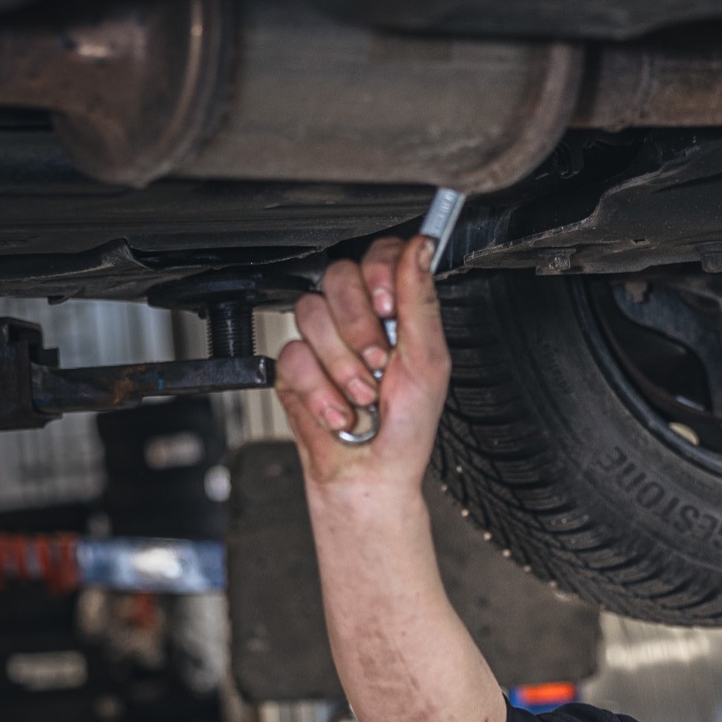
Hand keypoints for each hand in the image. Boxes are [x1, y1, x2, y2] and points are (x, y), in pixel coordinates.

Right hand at [276, 234, 449, 490]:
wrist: (371, 474)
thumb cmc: (406, 428)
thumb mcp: (429, 363)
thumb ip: (420, 301)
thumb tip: (421, 246)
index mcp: (394, 311)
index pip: (378, 255)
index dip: (378, 273)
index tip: (387, 306)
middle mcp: (357, 319)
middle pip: (338, 277)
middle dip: (358, 326)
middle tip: (377, 362)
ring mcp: (322, 342)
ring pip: (311, 314)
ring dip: (341, 366)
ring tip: (362, 396)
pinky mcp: (293, 368)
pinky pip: (293, 355)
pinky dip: (319, 390)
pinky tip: (338, 410)